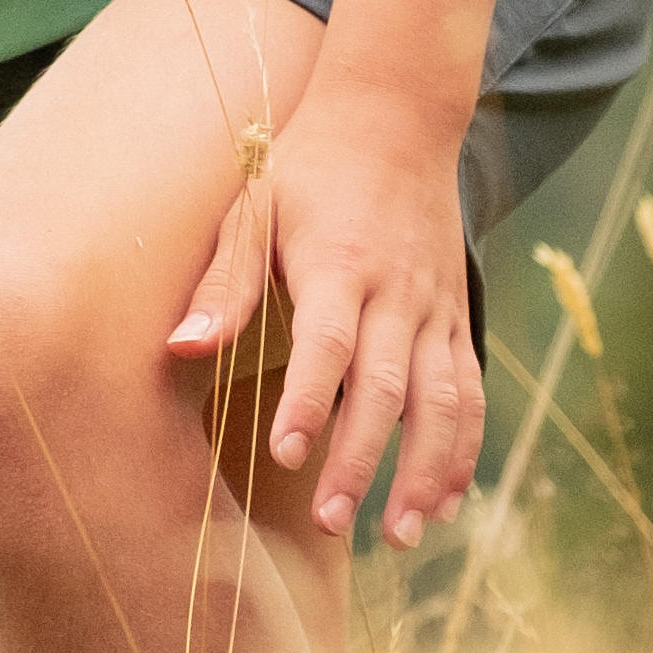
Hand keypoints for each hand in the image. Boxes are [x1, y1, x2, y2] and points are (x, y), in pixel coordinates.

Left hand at [163, 72, 480, 546]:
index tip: (286, 456)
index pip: (327, 345)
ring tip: (402, 535)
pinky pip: (471, 392)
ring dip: (426, 472)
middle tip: (336, 523)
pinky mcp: (459, 316)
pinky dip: (464, 449)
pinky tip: (448, 501)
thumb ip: (225, 282)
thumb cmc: (307, 170)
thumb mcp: (254, 207)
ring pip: (445, 403)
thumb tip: (181, 347)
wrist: (395, 118)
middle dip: (362, 460)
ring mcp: (436, 308)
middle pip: (387, 388)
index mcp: (339, 265)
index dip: (310, 403)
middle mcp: (397, 293)